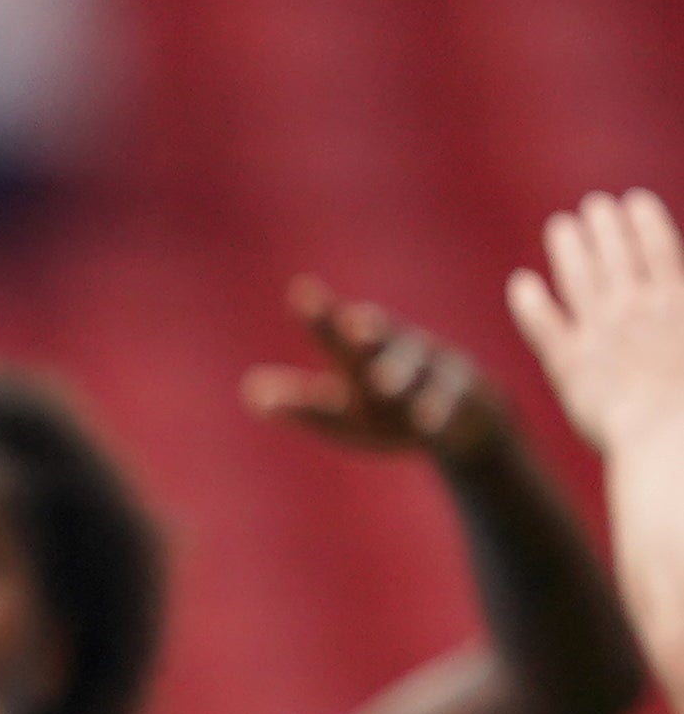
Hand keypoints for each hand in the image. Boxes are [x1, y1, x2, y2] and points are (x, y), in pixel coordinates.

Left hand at [245, 278, 504, 466]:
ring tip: (383, 384)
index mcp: (360, 353)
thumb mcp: (341, 412)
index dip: (321, 311)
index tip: (302, 290)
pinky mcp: (463, 392)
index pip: (336, 329)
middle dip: (368, 328)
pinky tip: (427, 422)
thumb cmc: (387, 412)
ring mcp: (432, 367)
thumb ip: (300, 403)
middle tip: (351, 325)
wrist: (462, 424)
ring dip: (401, 370)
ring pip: (418, 363)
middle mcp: (397, 349)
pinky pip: (450, 397)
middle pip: (383, 334)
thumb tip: (250, 392)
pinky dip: (438, 407)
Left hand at [508, 190, 683, 453]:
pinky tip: (521, 283)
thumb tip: (678, 287)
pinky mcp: (567, 363)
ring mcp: (599, 332)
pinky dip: (531, 301)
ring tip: (561, 225)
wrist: (669, 437)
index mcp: (677, 300)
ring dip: (569, 246)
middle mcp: (635, 307)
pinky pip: (544, 323)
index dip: (643, 220)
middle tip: (592, 205)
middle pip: (615, 253)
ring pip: (579, 276)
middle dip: (604, 225)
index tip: (633, 200)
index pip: (658, 247)